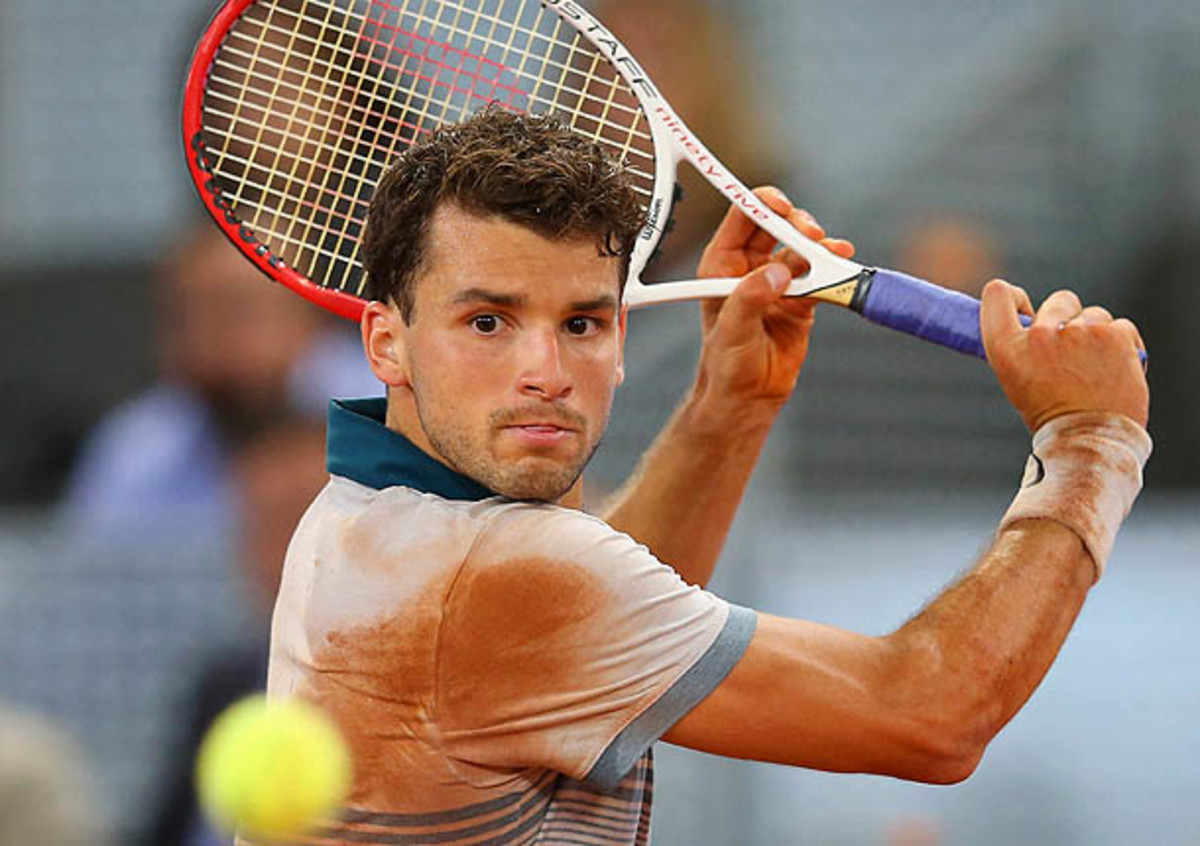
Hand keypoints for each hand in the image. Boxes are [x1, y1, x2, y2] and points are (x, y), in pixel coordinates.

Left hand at [690, 187, 855, 424]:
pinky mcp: (802, 298)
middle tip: (811, 235)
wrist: (749, 397)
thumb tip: (776, 273)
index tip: (782, 206)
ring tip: (833, 253)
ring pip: (802, 248)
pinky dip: (834, 269)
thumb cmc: (727, 364)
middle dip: (797, 223)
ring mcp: (779, 280)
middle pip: (777, 225)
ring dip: (819, 247)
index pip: (742, 218)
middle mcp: (750, 266)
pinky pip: (821, 274)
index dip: (762, 204)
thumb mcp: (732, 329)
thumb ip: (750, 298)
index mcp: (722, 264)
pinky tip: (843, 265)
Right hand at [980, 280, 1148, 430]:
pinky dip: (1121, 344)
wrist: (1089, 441)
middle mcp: (1040, 335)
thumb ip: (1022, 347)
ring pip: (1093, 315)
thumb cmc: (1051, 416)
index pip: (997, 294)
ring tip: (1094, 369)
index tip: (1027, 311)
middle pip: (1058, 300)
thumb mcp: (1017, 380)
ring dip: (1096, 335)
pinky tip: (1115, 368)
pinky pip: (1120, 326)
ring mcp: (1079, 332)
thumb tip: (1031, 322)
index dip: (1014, 297)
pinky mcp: (1114, 335)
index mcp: (1007, 348)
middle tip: (1071, 354)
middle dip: (1067, 319)